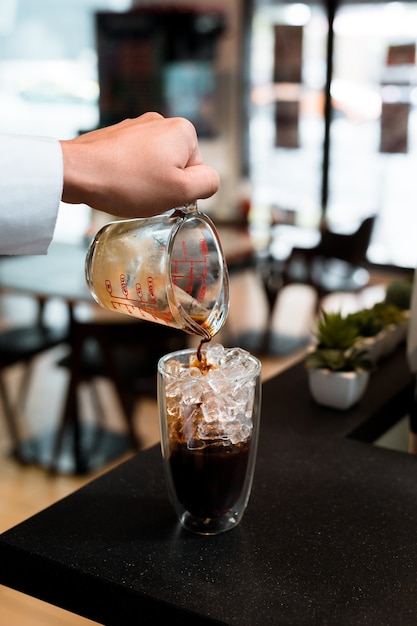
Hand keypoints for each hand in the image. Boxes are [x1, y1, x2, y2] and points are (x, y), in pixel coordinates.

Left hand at [60, 112, 218, 215]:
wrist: (78, 172)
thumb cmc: (129, 183)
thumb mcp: (180, 191)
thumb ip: (208, 184)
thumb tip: (210, 180)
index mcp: (183, 131)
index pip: (199, 171)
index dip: (183, 190)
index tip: (163, 193)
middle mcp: (162, 121)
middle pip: (177, 166)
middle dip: (165, 184)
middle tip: (145, 194)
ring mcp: (137, 126)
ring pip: (155, 165)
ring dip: (145, 180)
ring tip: (128, 188)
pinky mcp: (117, 135)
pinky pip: (134, 162)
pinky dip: (129, 174)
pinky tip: (117, 182)